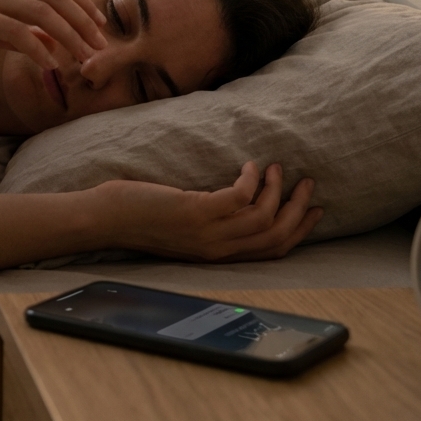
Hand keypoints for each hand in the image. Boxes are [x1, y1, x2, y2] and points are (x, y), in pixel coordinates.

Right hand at [0, 0, 106, 68]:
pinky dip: (38, 47)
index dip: (83, 6)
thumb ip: (22, 30)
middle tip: (99, 48)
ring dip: (68, 37)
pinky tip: (49, 63)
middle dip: (83, 24)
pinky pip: (16, 31)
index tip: (100, 28)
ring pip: (41, 13)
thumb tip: (55, 43)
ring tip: (82, 59)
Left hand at [94, 161, 323, 261]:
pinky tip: (247, 165)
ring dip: (277, 190)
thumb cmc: (137, 217)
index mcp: (217, 255)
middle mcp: (217, 249)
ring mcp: (208, 233)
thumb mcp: (183, 226)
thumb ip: (210, 222)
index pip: (272, 251)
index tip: (316, 210)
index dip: (299, 231)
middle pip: (276, 235)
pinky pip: (240, 197)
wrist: (104, 220)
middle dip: (299, 209)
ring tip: (275, 168)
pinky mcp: (196, 212)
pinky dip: (251, 180)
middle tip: (307, 183)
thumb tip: (234, 201)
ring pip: (264, 217)